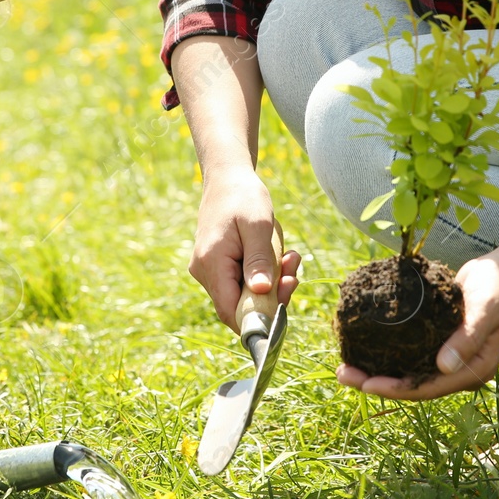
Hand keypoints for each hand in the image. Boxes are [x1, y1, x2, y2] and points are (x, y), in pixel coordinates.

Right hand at [187, 170, 301, 331]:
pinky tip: (279, 256)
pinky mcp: (217, 267)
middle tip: (294, 274)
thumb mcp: (258, 225)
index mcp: (211, 262)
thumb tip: (261, 292)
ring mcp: (208, 270)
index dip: (257, 320)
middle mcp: (204, 271)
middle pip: (238, 305)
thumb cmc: (243, 197)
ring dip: (271, 283)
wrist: (227, 178)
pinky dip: (262, 274)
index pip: (230, 311)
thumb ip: (259, 260)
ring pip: (242, 294)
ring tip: (290, 258)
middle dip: (271, 296)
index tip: (284, 306)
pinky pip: (241, 282)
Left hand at [336, 254, 498, 400]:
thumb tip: (443, 367)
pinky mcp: (436, 345)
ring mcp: (447, 360)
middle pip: (412, 386)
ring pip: (406, 373)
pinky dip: (384, 355)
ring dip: (376, 372)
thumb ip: (466, 337)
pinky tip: (361, 349)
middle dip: (376, 384)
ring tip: (344, 367)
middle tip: (342, 374)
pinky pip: (407, 356)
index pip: (428, 388)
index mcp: (472, 371)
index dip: (395, 389)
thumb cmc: (496, 289)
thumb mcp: (484, 309)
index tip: (366, 385)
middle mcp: (457, 372)